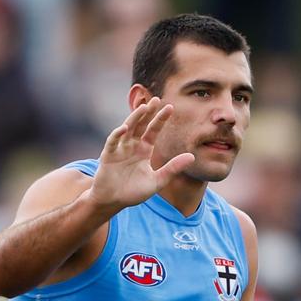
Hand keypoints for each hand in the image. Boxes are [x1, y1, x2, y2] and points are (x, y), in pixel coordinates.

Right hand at [91, 96, 194, 210]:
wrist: (114, 201)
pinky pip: (113, 142)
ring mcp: (119, 149)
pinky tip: (125, 128)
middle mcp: (132, 146)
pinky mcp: (108, 155)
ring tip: (143, 107)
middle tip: (156, 99)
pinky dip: (118, 135)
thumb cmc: (134, 192)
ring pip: (127, 129)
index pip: (153, 131)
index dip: (161, 119)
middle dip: (148, 112)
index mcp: (144, 150)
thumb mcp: (158, 180)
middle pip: (141, 125)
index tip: (170, 107)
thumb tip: (192, 156)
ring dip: (135, 118)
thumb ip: (173, 168)